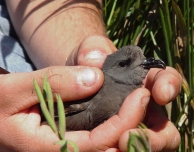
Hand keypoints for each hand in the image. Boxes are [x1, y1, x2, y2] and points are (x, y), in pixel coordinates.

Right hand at [0, 66, 151, 150]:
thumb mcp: (16, 88)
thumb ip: (54, 83)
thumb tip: (96, 78)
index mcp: (46, 150)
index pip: (98, 144)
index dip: (125, 122)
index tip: (141, 95)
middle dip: (135, 132)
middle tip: (147, 103)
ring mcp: (65, 151)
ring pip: (107, 151)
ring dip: (130, 133)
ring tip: (142, 109)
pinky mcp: (68, 145)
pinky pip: (98, 144)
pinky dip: (118, 132)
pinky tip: (127, 115)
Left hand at [66, 35, 181, 150]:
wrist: (73, 85)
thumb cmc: (86, 65)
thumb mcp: (88, 52)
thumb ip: (92, 48)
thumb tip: (95, 59)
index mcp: (146, 83)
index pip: (167, 81)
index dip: (169, 86)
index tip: (161, 93)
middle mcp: (146, 111)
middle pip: (166, 131)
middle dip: (157, 138)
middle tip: (127, 136)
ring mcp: (135, 131)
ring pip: (149, 149)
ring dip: (137, 150)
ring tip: (113, 148)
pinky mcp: (118, 143)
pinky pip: (126, 151)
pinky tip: (105, 151)